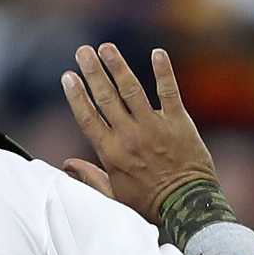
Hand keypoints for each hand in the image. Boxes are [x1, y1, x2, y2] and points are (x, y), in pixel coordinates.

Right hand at [61, 44, 216, 223]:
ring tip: (106, 47)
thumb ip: (90, 178)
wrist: (186, 207)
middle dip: (92, 71)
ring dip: (118, 65)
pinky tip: (157, 53)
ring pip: (131, 89)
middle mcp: (130, 136)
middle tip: (82, 51)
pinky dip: (163, 72)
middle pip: (106, 97)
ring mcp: (154, 127)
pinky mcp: (178, 123)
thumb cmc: (149, 205)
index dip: (77, 96)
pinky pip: (169, 92)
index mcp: (112, 153)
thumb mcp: (114, 196)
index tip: (68, 76)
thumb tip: (67, 165)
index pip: (88, 118)